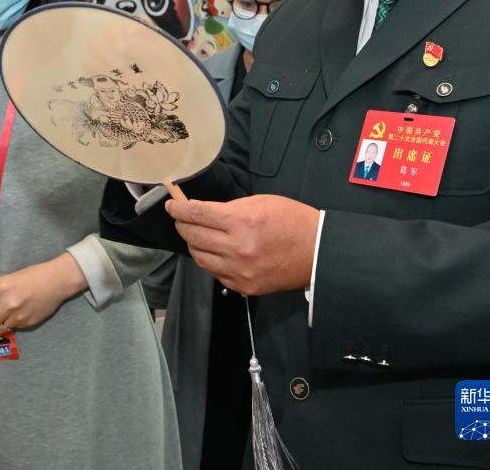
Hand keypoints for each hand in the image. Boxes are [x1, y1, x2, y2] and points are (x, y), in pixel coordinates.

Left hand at [0, 253, 87, 332]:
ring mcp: (18, 315)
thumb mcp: (10, 278)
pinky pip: (13, 328)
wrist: (56, 281)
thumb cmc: (33, 274)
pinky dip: (10, 324)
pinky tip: (16, 315)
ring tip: (0, 319)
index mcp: (0, 288)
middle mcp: (7, 303)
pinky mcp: (27, 322)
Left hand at [166, 194, 319, 295]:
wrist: (318, 252)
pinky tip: (215, 252)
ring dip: (194, 244)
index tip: (171, 206)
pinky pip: (215, 273)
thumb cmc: (291, 221)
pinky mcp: (244, 286)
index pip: (197, 214)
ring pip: (199, 257)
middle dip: (182, 225)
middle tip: (181, 219)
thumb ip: (229, 208)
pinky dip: (210, 261)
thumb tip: (204, 211)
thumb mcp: (260, 202)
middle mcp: (237, 248)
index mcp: (241, 222)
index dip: (179, 209)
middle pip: (193, 236)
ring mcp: (239, 271)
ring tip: (197, 235)